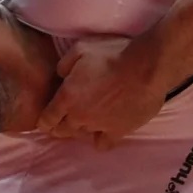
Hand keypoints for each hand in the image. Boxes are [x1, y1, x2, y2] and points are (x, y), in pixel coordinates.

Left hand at [36, 36, 166, 149]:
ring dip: (81, 129)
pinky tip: (104, 131)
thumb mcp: (82, 48)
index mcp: (67, 97)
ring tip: (88, 120)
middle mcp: (79, 116)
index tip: (49, 117)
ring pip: (81, 135)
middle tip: (66, 119)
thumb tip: (60, 75)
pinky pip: (103, 144)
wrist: (146, 67)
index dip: (45, 120)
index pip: (46, 119)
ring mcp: (99, 126)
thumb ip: (64, 64)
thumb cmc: (114, 54)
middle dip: (60, 126)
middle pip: (62, 131)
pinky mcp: (118, 131)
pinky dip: (101, 139)